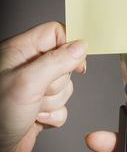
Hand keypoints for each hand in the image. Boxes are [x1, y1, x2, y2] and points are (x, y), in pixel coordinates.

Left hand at [0, 22, 86, 151]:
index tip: (74, 62)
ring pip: (66, 87)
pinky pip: (63, 107)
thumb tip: (80, 47)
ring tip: (33, 108)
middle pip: (65, 62)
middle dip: (57, 83)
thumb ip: (56, 61)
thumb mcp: (27, 82)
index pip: (55, 33)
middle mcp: (29, 67)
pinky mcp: (41, 107)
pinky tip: (36, 119)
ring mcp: (35, 88)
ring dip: (53, 102)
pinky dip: (53, 116)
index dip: (69, 45)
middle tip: (38, 92)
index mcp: (20, 51)